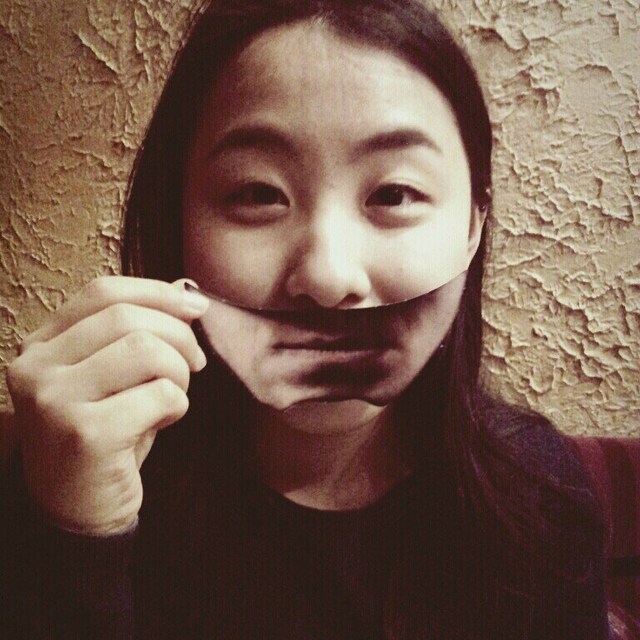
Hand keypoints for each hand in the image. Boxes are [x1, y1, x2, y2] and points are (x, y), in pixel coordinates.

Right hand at [6, 276, 208, 534]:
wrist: (76, 510)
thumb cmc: (105, 435)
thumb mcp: (117, 376)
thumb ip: (140, 330)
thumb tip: (183, 288)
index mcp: (41, 344)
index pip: (103, 292)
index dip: (159, 293)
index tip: (198, 307)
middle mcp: (36, 366)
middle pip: (128, 318)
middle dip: (180, 336)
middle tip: (196, 363)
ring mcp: (53, 399)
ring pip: (146, 351)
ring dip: (179, 372)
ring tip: (175, 395)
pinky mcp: (84, 434)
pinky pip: (160, 395)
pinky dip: (178, 405)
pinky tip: (164, 422)